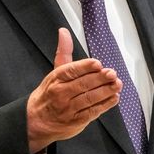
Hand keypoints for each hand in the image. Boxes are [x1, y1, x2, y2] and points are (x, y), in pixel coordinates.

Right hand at [26, 28, 121, 153]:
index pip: (71, 71)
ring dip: (105, 91)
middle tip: (112, 73)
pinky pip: (92, 112)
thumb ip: (64, 52)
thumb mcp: (54, 71)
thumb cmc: (49, 94)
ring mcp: (69, 109)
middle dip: (100, 79)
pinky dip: (104, 105)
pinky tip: (114, 98)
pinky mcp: (76, 121)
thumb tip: (64, 32)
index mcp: (56, 79)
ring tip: (117, 84)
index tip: (97, 64)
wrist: (36, 122)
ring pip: (89, 99)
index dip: (85, 67)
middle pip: (83, 84)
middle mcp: (61, 93)